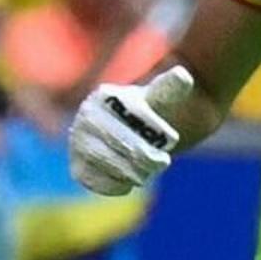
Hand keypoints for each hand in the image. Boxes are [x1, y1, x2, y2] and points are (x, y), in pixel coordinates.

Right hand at [67, 65, 197, 195]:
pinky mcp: (77, 168)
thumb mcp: (162, 97)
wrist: (129, 132)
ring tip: (146, 169)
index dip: (156, 131)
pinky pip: (100, 183)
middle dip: (148, 157)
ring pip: (112, 165)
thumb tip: (183, 75)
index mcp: (105, 96)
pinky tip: (128, 177)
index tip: (171, 138)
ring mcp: (78, 143)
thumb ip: (171, 87)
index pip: (135, 117)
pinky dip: (119, 184)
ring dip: (136, 172)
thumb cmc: (149, 113)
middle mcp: (86, 117)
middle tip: (163, 161)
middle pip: (123, 144)